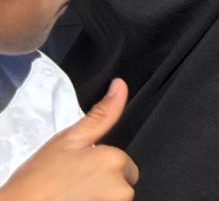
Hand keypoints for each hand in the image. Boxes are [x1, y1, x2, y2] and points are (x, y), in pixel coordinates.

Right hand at [0, 78, 138, 199]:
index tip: (79, 173)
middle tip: (73, 187)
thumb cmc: (39, 178)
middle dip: (104, 185)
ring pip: (115, 199)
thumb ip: (101, 115)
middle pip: (122, 184)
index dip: (101, 168)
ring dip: (99, 198)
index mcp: (115, 161)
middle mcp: (123, 189)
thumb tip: (121, 85)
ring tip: (72, 198)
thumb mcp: (69, 140)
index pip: (123, 165)